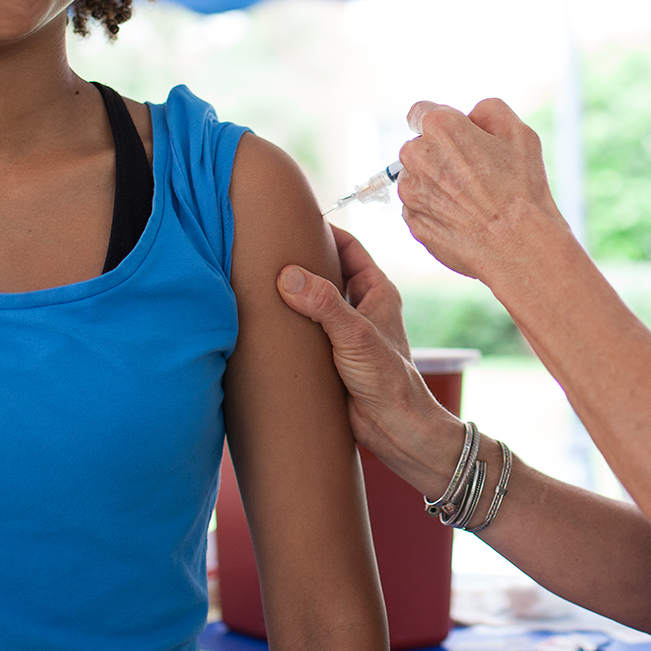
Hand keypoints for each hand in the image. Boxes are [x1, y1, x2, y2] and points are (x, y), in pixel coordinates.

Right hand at [276, 227, 461, 493]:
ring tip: (256, 283)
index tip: (290, 220)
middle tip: (265, 251)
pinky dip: (287, 326)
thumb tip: (288, 275)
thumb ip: (324, 304)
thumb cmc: (389, 380)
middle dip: (300, 262)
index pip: (348, 247)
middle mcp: (362, 307)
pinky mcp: (330, 356)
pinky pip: (305, 331)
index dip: (322, 231)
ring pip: (313, 303)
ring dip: (290, 296)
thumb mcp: (355, 335)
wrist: (394, 430)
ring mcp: (345, 331)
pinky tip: (263, 324)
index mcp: (377, 291)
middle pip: (326, 272)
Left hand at [397, 99, 572, 282]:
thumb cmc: (522, 189)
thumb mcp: (519, 132)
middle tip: (475, 172)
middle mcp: (416, 157)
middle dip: (440, 154)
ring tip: (473, 200)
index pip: (420, 112)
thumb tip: (471, 115)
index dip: (442, 123)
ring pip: (418, 178)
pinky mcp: (414, 223)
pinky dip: (437, 210)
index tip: (457, 137)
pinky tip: (466, 218)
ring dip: (437, 183)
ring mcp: (411, 193)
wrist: (519, 245)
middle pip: (419, 147)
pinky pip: (420, 208)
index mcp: (440, 128)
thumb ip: (488, 110)